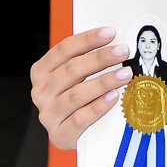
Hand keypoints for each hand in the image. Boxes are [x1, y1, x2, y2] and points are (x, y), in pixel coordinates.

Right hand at [31, 27, 133, 148]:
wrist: (73, 134)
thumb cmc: (78, 99)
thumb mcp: (76, 77)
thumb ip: (86, 60)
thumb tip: (115, 41)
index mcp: (41, 72)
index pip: (64, 49)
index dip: (87, 39)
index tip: (110, 32)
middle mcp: (41, 92)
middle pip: (71, 70)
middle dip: (100, 58)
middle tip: (123, 51)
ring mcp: (48, 114)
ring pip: (76, 94)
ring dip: (103, 81)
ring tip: (125, 74)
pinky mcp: (59, 134)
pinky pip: (79, 119)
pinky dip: (97, 107)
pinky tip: (113, 97)